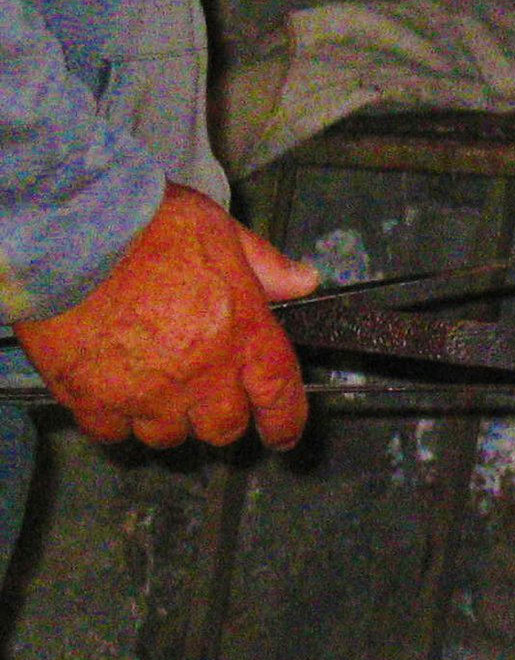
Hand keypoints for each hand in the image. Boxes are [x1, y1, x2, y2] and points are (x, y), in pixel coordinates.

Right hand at [17, 184, 315, 449]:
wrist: (67, 232)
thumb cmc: (144, 224)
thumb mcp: (221, 232)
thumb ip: (264, 265)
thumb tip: (302, 281)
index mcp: (241, 334)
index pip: (279, 397)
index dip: (284, 423)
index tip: (281, 433)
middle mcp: (199, 374)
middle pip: (222, 428)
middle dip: (219, 416)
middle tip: (205, 392)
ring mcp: (144, 393)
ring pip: (166, 435)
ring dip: (166, 418)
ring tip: (154, 385)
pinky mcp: (91, 398)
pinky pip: (111, 432)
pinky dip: (114, 419)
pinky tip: (112, 390)